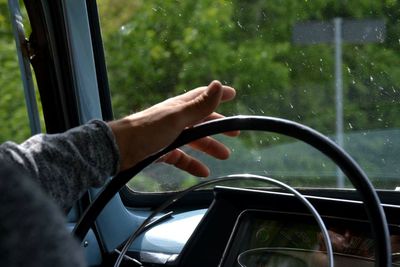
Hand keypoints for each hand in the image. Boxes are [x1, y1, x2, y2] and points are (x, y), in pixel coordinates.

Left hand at [108, 80, 237, 175]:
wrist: (119, 149)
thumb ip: (199, 105)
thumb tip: (217, 85)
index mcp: (180, 107)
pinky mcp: (162, 152)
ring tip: (224, 155)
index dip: (218, 94)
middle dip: (219, 126)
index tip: (232, 93)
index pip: (202, 96)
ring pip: (194, 140)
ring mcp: (169, 136)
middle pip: (202, 121)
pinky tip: (203, 171)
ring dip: (209, 146)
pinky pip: (182, 157)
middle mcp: (175, 119)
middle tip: (234, 133)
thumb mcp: (177, 117)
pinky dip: (193, 163)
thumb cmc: (147, 130)